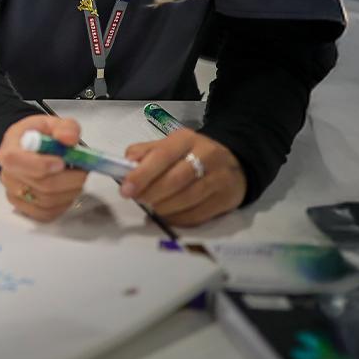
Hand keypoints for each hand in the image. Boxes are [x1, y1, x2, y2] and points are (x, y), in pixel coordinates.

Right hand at [0, 115, 89, 221]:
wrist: (30, 150)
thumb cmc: (39, 137)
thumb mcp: (52, 124)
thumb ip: (65, 128)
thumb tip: (68, 139)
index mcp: (9, 150)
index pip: (16, 161)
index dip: (41, 165)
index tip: (62, 162)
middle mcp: (7, 175)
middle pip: (40, 185)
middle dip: (69, 179)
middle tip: (82, 170)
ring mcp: (14, 194)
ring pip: (47, 201)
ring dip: (70, 191)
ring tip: (75, 178)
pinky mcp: (24, 209)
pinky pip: (47, 213)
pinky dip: (64, 203)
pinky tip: (66, 191)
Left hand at [121, 130, 246, 225]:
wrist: (233, 162)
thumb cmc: (190, 154)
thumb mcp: (168, 145)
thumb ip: (144, 153)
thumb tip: (124, 165)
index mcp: (186, 139)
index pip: (162, 156)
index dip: (142, 175)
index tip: (125, 190)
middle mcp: (206, 155)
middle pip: (175, 180)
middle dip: (151, 194)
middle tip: (139, 199)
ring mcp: (220, 178)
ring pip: (188, 199)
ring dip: (164, 208)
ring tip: (153, 207)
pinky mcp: (227, 198)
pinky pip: (198, 214)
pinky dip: (178, 219)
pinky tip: (168, 216)